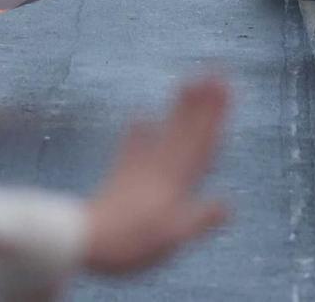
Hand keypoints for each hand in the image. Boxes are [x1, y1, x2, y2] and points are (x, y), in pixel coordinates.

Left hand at [83, 78, 229, 274]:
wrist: (84, 241)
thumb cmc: (131, 244)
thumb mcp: (173, 238)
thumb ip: (200, 219)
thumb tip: (229, 203)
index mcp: (176, 182)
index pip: (203, 142)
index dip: (216, 115)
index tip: (226, 86)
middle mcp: (160, 169)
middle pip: (186, 130)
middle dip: (202, 102)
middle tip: (215, 71)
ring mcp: (140, 170)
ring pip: (166, 133)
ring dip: (179, 108)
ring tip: (188, 82)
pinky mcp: (121, 177)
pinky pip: (134, 148)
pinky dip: (140, 132)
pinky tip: (141, 116)